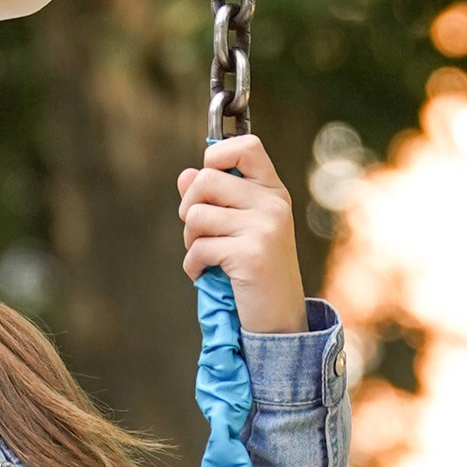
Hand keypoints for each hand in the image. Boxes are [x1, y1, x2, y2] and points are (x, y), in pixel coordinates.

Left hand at [177, 134, 305, 335]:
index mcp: (273, 191)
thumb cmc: (256, 271)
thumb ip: (214, 199)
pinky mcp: (251, 254)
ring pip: (196, 215)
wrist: (279, 319)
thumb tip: (186, 174)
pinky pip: (198, 247)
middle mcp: (273, 204)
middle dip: (188, 207)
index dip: (217, 155)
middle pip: (206, 179)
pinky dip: (192, 265)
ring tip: (205, 256)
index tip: (208, 180)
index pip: (247, 146)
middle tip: (197, 232)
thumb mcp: (239, 229)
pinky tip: (203, 275)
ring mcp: (265, 228)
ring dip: (189, 240)